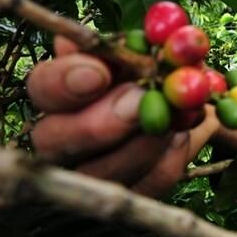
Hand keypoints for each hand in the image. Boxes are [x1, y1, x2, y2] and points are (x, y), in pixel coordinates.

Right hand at [27, 35, 222, 196]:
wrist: (193, 106)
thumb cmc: (161, 73)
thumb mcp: (150, 55)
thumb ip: (133, 49)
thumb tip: (110, 43)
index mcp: (64, 93)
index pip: (43, 87)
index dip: (64, 81)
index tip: (98, 72)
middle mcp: (64, 137)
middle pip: (55, 140)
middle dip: (101, 122)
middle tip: (140, 100)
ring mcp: (93, 172)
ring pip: (104, 172)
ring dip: (147, 140)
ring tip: (178, 114)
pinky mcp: (130, 193)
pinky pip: (148, 185)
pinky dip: (172, 157)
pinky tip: (184, 134)